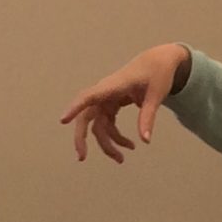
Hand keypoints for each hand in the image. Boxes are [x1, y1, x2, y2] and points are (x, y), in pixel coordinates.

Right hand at [59, 45, 190, 162]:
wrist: (159, 61)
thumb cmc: (157, 73)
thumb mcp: (156, 95)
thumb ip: (147, 117)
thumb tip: (145, 141)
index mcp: (113, 86)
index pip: (89, 96)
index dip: (75, 108)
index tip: (63, 120)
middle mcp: (105, 93)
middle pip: (86, 116)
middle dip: (82, 138)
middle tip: (82, 157)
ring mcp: (106, 99)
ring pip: (98, 126)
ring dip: (107, 144)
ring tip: (121, 159)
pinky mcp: (111, 104)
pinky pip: (107, 125)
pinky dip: (116, 137)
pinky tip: (129, 145)